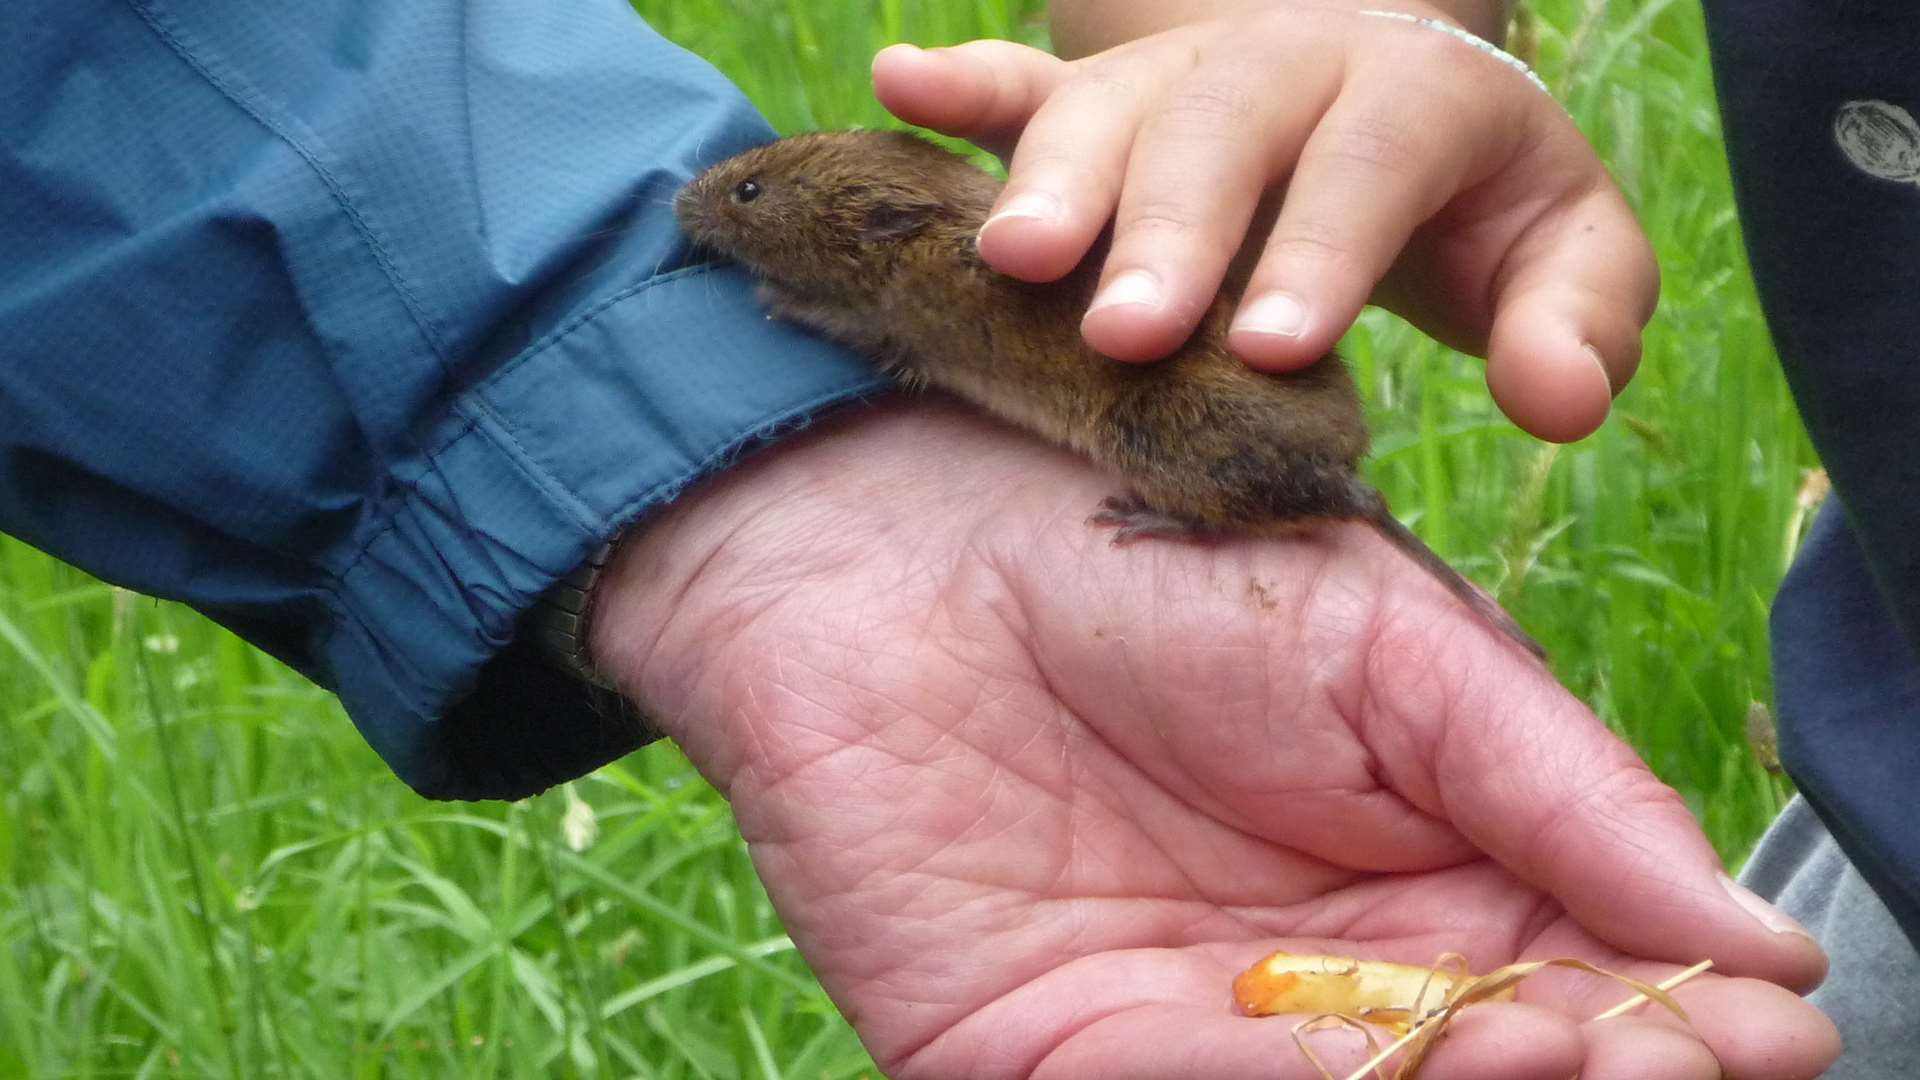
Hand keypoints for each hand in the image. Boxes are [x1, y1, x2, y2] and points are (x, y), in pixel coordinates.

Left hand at [591, 402, 1833, 1078]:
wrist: (893, 531)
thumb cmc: (1152, 551)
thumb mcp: (1390, 644)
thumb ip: (1561, 789)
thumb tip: (1760, 955)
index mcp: (1418, 882)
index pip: (1579, 992)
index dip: (1672, 1026)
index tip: (1759, 1036)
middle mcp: (1312, 984)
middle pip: (1478, 1076)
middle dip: (1579, 1075)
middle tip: (1652, 1056)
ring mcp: (1176, 1036)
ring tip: (1536, 1047)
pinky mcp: (1037, 1063)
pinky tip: (1363, 1053)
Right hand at [871, 2, 1657, 442]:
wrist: (1385, 102)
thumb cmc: (1472, 205)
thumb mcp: (1559, 254)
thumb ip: (1575, 324)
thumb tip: (1558, 404)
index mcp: (1415, 100)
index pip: (1372, 161)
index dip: (1324, 246)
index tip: (1273, 347)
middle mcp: (1287, 69)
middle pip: (1222, 127)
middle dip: (1169, 225)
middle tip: (1122, 331)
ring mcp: (1181, 75)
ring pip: (1110, 106)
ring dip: (1054, 175)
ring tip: (1008, 262)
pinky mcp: (1102, 95)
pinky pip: (1025, 78)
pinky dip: (963, 85)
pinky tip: (897, 87)